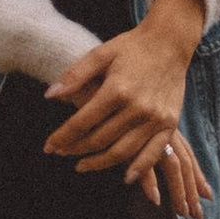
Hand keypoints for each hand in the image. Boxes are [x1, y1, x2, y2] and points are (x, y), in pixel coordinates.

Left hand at [44, 0, 206, 203]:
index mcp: (117, 89)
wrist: (170, 41)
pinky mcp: (170, 123)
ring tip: (82, 165)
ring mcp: (155, 118)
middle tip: (61, 153)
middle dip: (76, 149)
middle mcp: (137, 107)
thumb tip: (49, 96)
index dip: (63, 137)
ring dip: (100, 163)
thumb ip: (75, 75)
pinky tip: (125, 177)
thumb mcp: (101, 53)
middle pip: (100, 139)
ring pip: (123, 151)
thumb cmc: (132, 46)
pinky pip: (153, 153)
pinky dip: (140, 168)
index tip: (49, 147)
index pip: (82, 122)